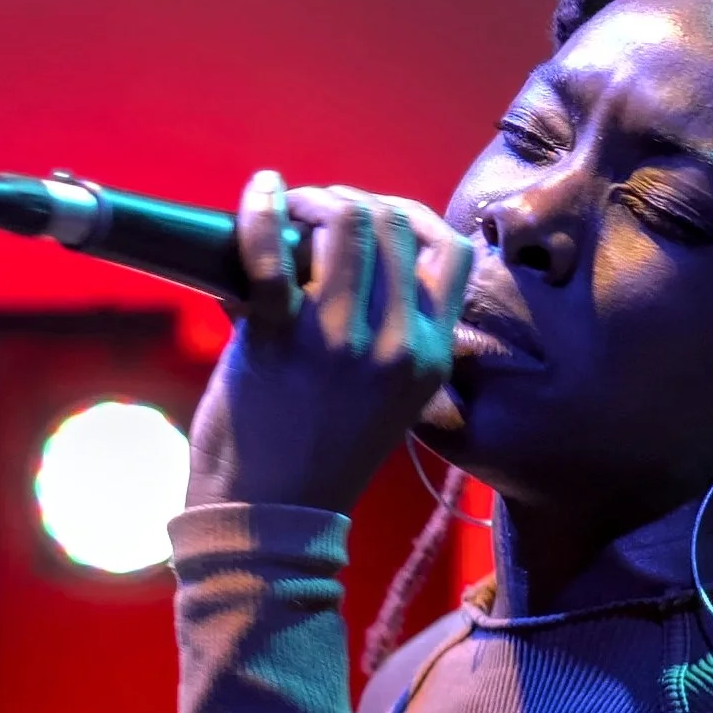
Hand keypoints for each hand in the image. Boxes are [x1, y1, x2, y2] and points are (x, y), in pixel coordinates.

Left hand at [186, 171, 473, 514]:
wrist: (267, 519)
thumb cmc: (317, 456)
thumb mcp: (388, 400)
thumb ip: (391, 337)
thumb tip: (350, 254)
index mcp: (433, 358)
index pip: (452, 251)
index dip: (411, 217)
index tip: (372, 222)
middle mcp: (400, 345)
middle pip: (395, 221)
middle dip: (352, 201)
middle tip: (313, 215)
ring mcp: (342, 341)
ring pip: (347, 220)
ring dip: (313, 201)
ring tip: (286, 212)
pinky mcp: (280, 340)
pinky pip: (271, 250)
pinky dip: (261, 210)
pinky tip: (259, 193)